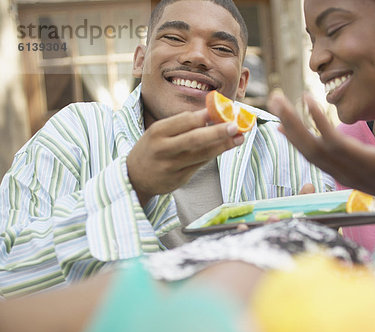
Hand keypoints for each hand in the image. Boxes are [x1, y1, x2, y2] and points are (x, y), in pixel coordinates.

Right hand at [127, 110, 243, 205]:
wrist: (134, 178)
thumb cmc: (152, 149)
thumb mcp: (159, 132)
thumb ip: (182, 124)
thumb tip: (211, 114)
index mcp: (157, 132)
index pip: (184, 121)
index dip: (204, 116)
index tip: (221, 110)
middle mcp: (163, 149)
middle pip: (194, 139)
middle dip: (217, 132)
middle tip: (234, 126)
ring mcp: (172, 166)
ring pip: (202, 154)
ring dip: (223, 145)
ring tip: (239, 138)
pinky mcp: (179, 179)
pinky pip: (201, 164)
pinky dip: (214, 154)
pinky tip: (226, 147)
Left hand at [267, 91, 374, 219]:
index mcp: (369, 165)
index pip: (335, 145)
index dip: (319, 123)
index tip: (306, 98)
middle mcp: (351, 172)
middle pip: (313, 149)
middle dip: (293, 123)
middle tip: (275, 96)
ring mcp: (345, 175)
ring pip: (310, 154)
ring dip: (291, 129)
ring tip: (276, 104)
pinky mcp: (343, 174)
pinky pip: (314, 158)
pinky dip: (297, 142)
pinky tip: (286, 127)